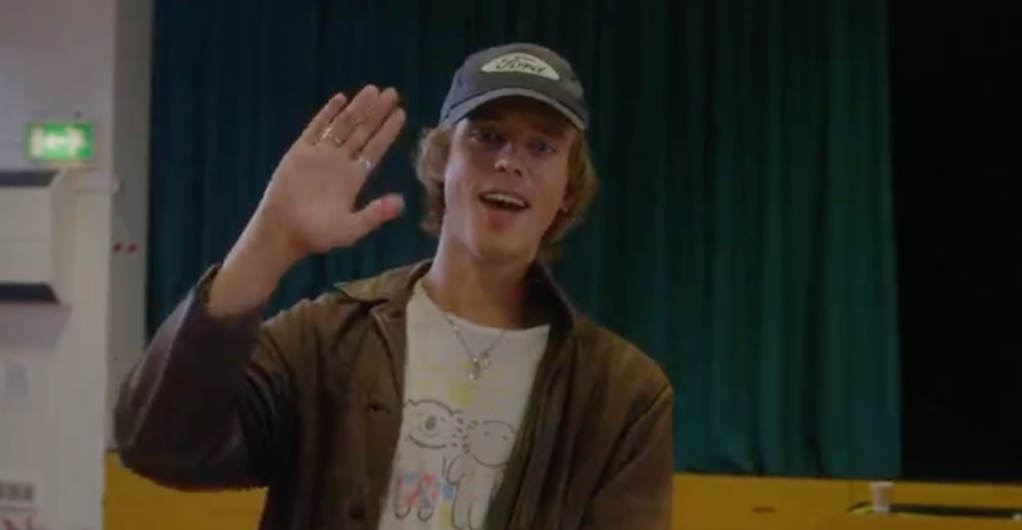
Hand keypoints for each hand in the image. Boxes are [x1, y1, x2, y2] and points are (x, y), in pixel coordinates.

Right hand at [254, 85, 406, 258]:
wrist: (283, 233)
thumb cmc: (317, 235)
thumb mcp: (352, 228)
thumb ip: (376, 214)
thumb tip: (402, 202)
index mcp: (354, 178)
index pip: (375, 148)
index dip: (388, 131)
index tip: (401, 113)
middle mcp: (339, 163)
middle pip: (362, 131)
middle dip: (377, 112)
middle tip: (392, 93)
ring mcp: (320, 155)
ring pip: (343, 125)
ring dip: (357, 108)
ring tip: (373, 90)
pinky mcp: (299, 152)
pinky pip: (316, 128)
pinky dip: (328, 114)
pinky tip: (340, 99)